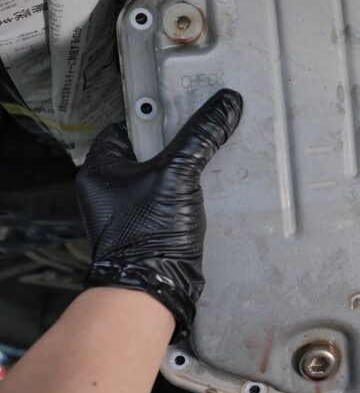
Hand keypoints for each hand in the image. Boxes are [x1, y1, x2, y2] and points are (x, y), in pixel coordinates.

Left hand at [75, 89, 242, 341]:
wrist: (153, 289)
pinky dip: (188, 192)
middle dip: (177, 144)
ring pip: (161, 174)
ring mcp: (128, 210)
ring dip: (186, 169)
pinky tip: (207, 192)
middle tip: (202, 137)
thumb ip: (202, 136)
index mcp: (101, 169)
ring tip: (208, 163)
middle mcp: (110, 188)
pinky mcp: (148, 226)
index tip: (183, 112)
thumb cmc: (147, 233)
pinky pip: (169, 196)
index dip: (156, 118)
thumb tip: (225, 103)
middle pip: (149, 149)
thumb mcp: (179, 173)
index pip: (128, 126)